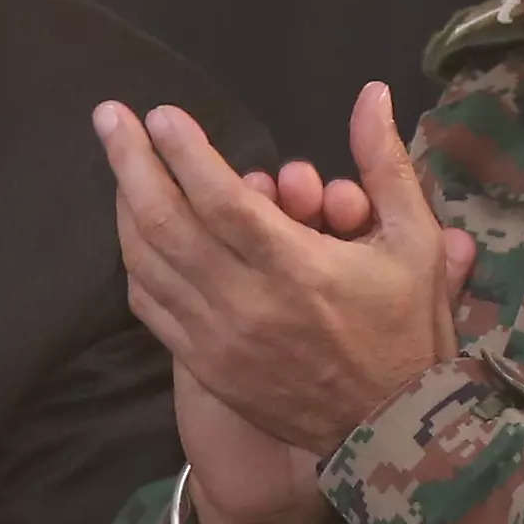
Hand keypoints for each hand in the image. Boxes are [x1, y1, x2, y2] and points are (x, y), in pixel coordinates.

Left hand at [99, 82, 464, 457]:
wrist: (391, 430)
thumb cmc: (406, 330)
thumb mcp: (415, 241)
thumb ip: (385, 163)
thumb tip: (372, 93)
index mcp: (296, 268)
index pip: (221, 200)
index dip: (185, 152)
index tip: (160, 114)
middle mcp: (244, 302)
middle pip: (165, 223)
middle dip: (130, 162)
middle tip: (108, 116)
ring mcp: (216, 338)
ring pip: (147, 263)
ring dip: (125, 207)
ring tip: (119, 164)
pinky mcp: (204, 364)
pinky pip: (152, 306)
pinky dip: (136, 262)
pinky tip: (134, 231)